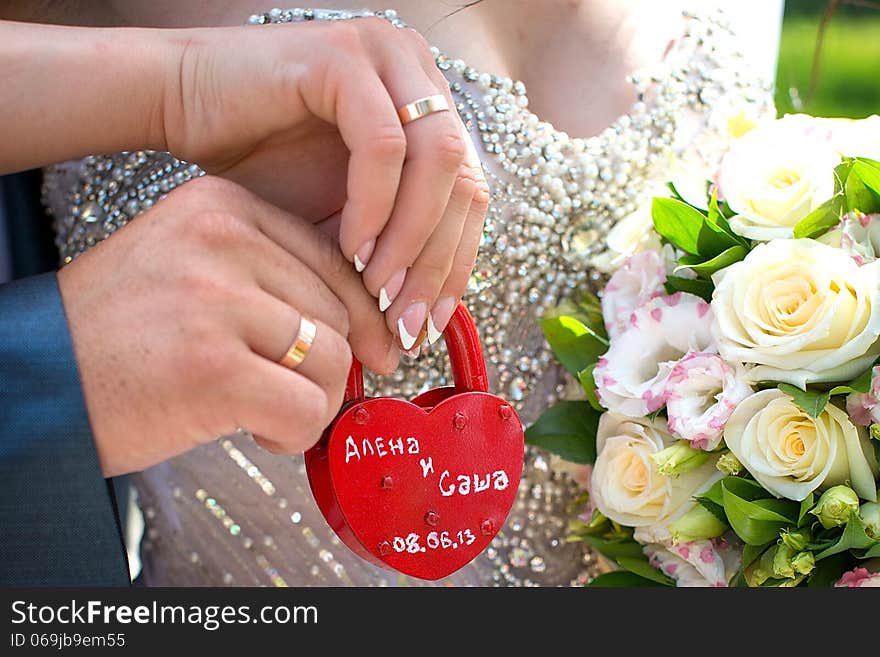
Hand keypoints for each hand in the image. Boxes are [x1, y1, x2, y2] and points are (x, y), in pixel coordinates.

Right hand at [58, 176, 396, 475]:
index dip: (358, 317)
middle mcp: (221, 240)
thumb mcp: (193, 273)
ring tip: (268, 413)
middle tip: (289, 392)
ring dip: (314, 401)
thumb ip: (273, 283)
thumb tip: (374, 332)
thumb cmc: (122, 337)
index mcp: (221, 207)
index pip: (333, 259)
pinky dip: (295, 433)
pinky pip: (308, 406)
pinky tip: (261, 433)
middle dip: (329, 367)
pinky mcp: (213, 368)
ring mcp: (216, 301)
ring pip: (334, 359)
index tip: (366, 354)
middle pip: (339, 311)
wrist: (36, 383)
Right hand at [160, 17, 488, 350]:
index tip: (427, 324)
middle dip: (438, 262)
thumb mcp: (339, 226)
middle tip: (403, 320)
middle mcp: (419, 73)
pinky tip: (349, 248)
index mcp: (429, 108)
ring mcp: (386, 56)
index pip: (470, 194)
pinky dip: (374, 204)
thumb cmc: (260, 168)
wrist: (185, 105)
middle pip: (463, 179)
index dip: (457, 264)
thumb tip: (419, 333)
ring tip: (376, 288)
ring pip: (437, 158)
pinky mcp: (343, 56)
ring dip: (411, 236)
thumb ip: (386, 261)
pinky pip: (382, 143)